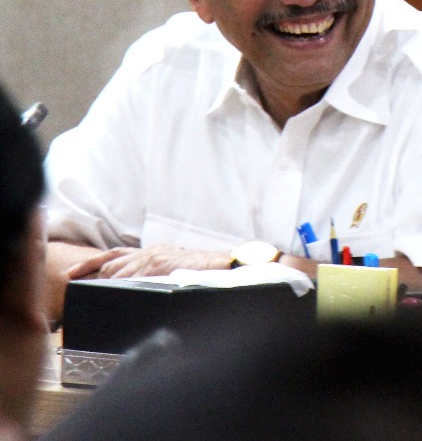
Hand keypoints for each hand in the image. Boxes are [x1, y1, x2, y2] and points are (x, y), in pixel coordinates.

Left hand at [68, 245, 231, 279]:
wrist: (225, 265)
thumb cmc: (203, 272)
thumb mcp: (175, 267)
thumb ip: (157, 273)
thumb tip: (141, 288)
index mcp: (153, 252)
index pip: (115, 255)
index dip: (91, 264)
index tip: (72, 273)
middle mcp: (150, 253)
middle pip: (111, 264)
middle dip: (91, 275)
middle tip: (74, 287)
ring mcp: (154, 259)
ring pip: (118, 270)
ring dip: (102, 282)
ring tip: (88, 294)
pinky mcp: (160, 266)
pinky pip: (133, 276)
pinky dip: (119, 283)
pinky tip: (109, 291)